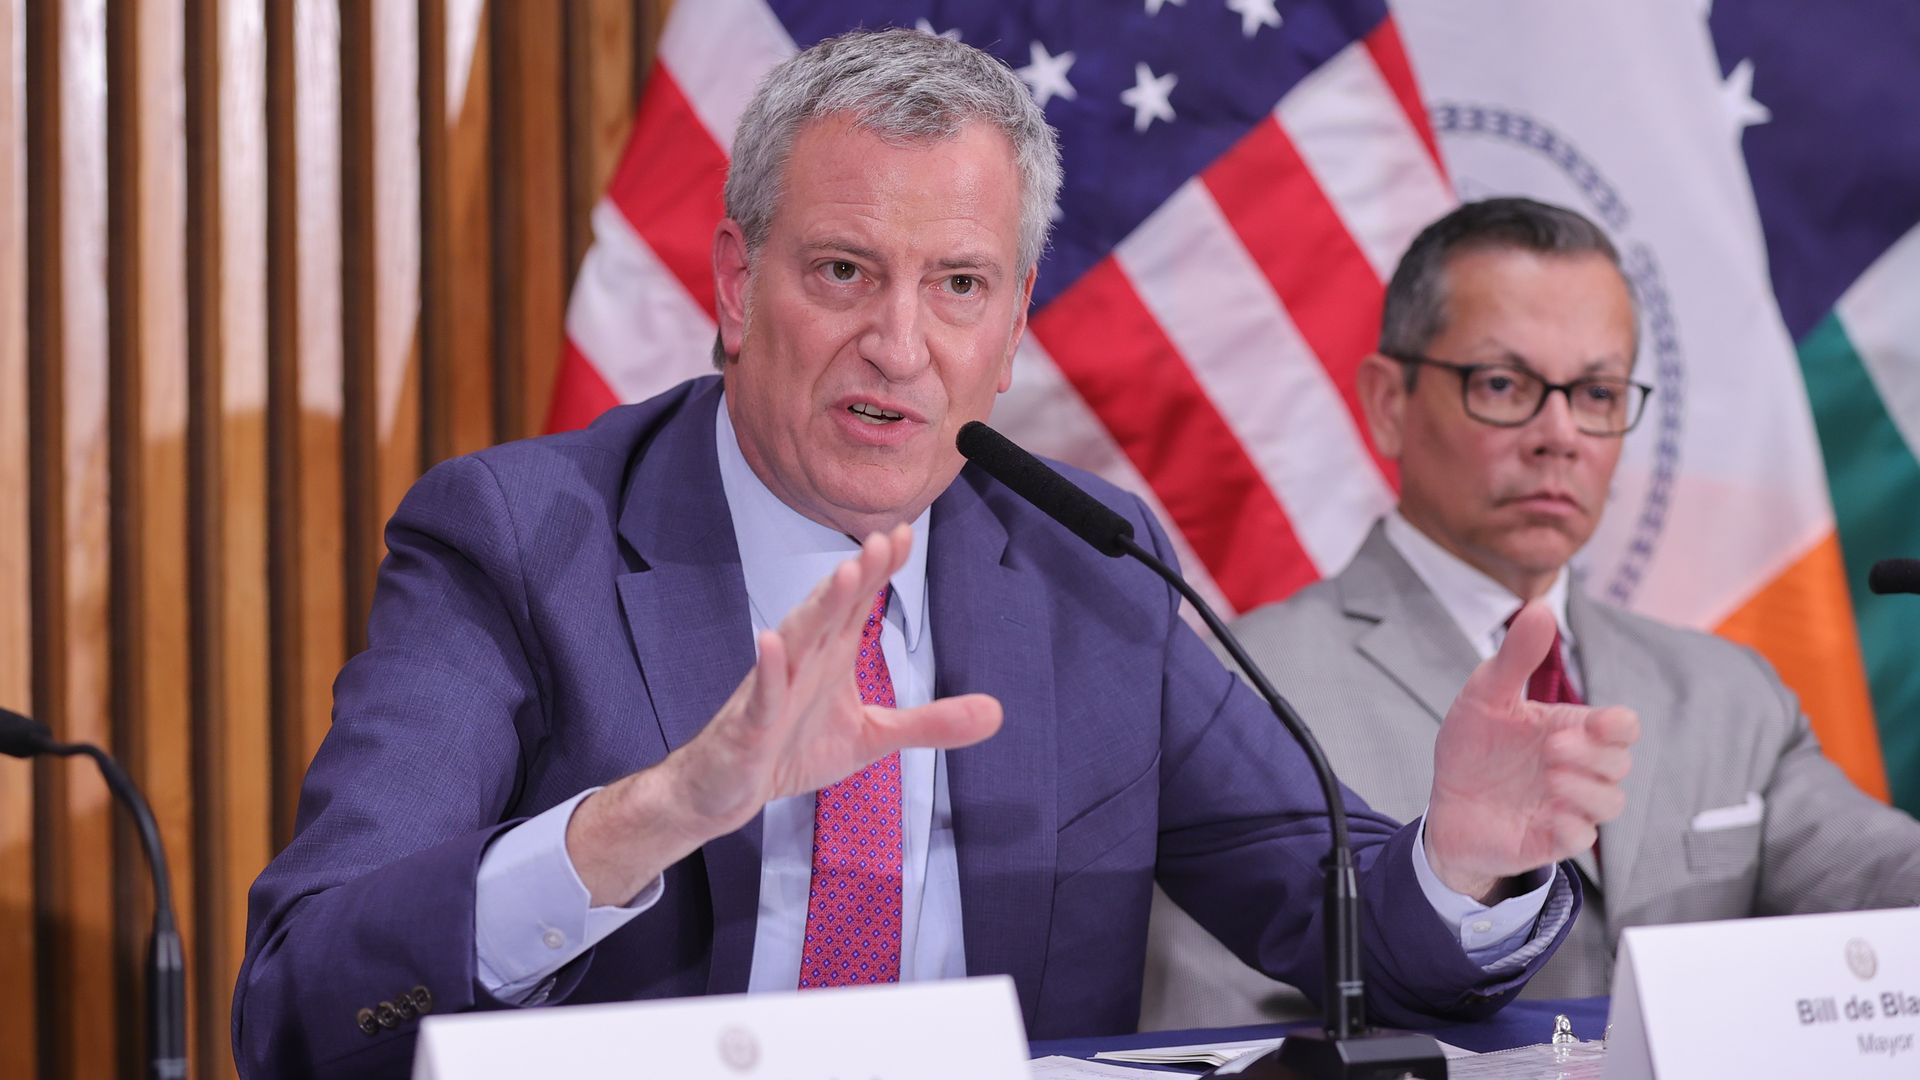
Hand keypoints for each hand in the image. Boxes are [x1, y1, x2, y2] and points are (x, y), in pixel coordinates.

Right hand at [568, 525, 1002, 903]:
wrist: (726, 789)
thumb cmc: (793, 748)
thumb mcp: (873, 738)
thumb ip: (930, 723)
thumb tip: (996, 712)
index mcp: (831, 656)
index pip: (858, 603)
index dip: (880, 570)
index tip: (907, 534)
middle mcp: (803, 661)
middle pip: (832, 610)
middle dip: (857, 576)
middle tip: (883, 540)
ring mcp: (773, 689)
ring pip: (796, 640)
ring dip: (818, 608)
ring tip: (842, 576)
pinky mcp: (750, 725)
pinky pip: (760, 694)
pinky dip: (766, 669)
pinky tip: (771, 642)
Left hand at [1423, 600, 1638, 901]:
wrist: (1443, 805)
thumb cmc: (1473, 748)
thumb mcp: (1484, 696)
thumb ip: (1514, 658)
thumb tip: (1539, 609)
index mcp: (1570, 730)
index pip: (1622, 727)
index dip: (1620, 725)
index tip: (1599, 722)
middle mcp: (1577, 769)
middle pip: (1620, 762)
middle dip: (1595, 754)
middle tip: (1552, 746)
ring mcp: (1567, 806)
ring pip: (1611, 802)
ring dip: (1588, 789)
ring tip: (1549, 776)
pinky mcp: (1550, 840)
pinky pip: (1582, 840)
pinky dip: (1573, 827)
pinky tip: (1548, 814)